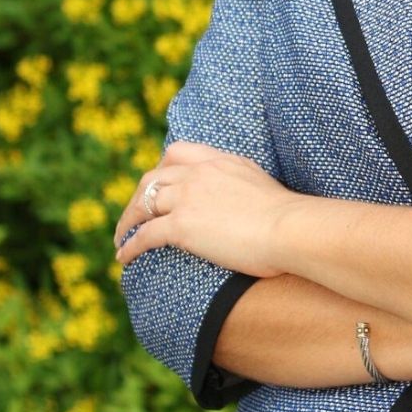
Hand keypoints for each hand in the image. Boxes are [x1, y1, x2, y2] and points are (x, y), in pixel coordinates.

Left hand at [111, 141, 301, 278]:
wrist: (289, 228)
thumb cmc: (286, 216)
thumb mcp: (260, 184)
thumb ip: (241, 183)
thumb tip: (238, 201)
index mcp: (219, 161)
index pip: (177, 153)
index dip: (161, 169)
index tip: (158, 186)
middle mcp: (199, 173)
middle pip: (153, 178)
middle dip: (139, 197)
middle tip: (134, 215)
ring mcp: (187, 198)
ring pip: (143, 204)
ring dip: (128, 221)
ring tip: (122, 237)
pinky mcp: (181, 226)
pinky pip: (144, 234)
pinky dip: (130, 245)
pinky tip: (124, 258)